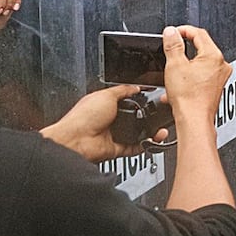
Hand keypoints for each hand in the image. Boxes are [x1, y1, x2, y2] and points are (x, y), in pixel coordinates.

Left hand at [39, 85, 166, 162]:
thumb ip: (122, 90)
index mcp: (105, 106)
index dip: (139, 100)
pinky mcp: (115, 149)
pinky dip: (144, 145)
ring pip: (137, 133)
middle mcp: (109, 121)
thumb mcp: (105, 95)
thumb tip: (135, 87)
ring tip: (159, 130)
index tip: (151, 99)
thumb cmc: (83, 117)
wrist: (75, 141)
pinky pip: (134, 148)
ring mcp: (113, 135)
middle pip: (134, 118)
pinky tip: (151, 139)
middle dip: (147, 117)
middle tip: (157, 116)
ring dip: (150, 132)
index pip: (126, 101)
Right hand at [162, 25, 230, 126]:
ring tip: (173, 71)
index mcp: (214, 55)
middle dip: (184, 48)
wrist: (193, 120)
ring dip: (185, 64)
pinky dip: (189, 76)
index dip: (183, 30)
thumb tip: (171, 32)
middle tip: (171, 50)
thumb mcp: (174, 65)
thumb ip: (173, 45)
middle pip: (202, 47)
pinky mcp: (215, 87)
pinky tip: (178, 84)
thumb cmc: (188, 98)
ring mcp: (220, 77)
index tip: (173, 33)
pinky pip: (202, 75)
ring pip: (201, 63)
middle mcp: (221, 65)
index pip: (199, 33)